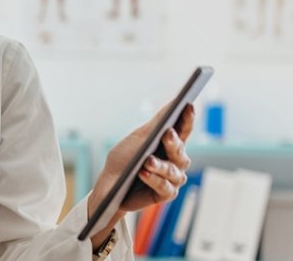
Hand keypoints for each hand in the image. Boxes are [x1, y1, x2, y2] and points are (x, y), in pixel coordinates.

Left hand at [88, 103, 194, 239]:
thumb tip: (173, 103)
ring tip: (147, 161)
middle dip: (173, 143)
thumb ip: (156, 123)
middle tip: (166, 133)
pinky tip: (143, 173)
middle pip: (180, 152)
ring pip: (172, 171)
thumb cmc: (125, 158)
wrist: (110, 184)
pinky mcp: (166, 194)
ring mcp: (173, 179)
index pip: (183, 131)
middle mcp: (176, 162)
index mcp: (170, 146)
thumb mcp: (139, 138)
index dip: (187, 119)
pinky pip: (164, 187)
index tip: (188, 105)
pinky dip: (153, 179)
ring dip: (160, 166)